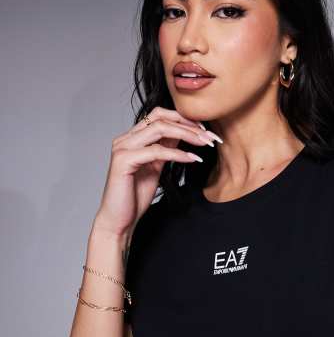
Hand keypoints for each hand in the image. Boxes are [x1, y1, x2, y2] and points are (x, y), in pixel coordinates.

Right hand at [93, 107, 221, 238]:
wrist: (120, 220)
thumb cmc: (136, 196)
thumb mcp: (156, 167)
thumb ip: (166, 149)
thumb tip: (184, 133)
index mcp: (132, 138)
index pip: (160, 115)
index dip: (185, 119)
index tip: (206, 130)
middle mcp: (125, 139)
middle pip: (160, 117)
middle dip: (189, 124)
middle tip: (210, 136)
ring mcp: (122, 148)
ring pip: (159, 128)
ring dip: (187, 134)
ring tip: (205, 143)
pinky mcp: (123, 161)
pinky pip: (156, 151)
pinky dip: (177, 153)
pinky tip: (193, 158)